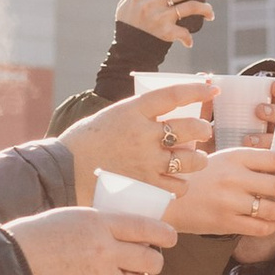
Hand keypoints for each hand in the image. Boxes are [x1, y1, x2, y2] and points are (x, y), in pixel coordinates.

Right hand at [5, 204, 174, 274]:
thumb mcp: (70, 218)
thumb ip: (98, 225)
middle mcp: (105, 248)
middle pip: (151, 260)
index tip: (171, 238)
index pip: (146, 227)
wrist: (11, 263)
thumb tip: (120, 233)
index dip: (165, 234)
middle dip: (154, 263)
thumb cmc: (35, 236)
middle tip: (149, 263)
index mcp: (100, 222)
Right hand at [61, 93, 197, 196]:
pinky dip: (182, 184)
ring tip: (194, 159)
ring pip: (191, 160)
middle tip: (204, 132)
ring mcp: (146, 162)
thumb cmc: (87, 141)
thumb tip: (172, 110)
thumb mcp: (113, 115)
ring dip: (198, 159)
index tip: (212, 88)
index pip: (173, 94)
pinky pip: (178, 186)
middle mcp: (143, 135)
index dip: (197, 89)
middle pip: (190, 128)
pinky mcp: (146, 186)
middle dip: (204, 129)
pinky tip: (178, 181)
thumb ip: (141, 114)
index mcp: (133, 111)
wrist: (63, 170)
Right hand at [119, 0, 217, 47]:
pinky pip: (184, 31)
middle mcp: (152, 2)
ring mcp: (160, 17)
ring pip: (190, 7)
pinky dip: (188, 37)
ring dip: (205, 9)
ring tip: (210, 13)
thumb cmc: (127, 22)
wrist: (125, 48)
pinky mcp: (165, 33)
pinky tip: (189, 40)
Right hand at [164, 143, 274, 236]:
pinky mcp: (225, 223)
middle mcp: (235, 178)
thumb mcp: (221, 157)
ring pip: (274, 210)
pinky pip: (258, 227)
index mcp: (237, 156)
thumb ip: (250, 159)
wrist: (163, 199)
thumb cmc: (196, 175)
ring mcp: (230, 202)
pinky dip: (272, 227)